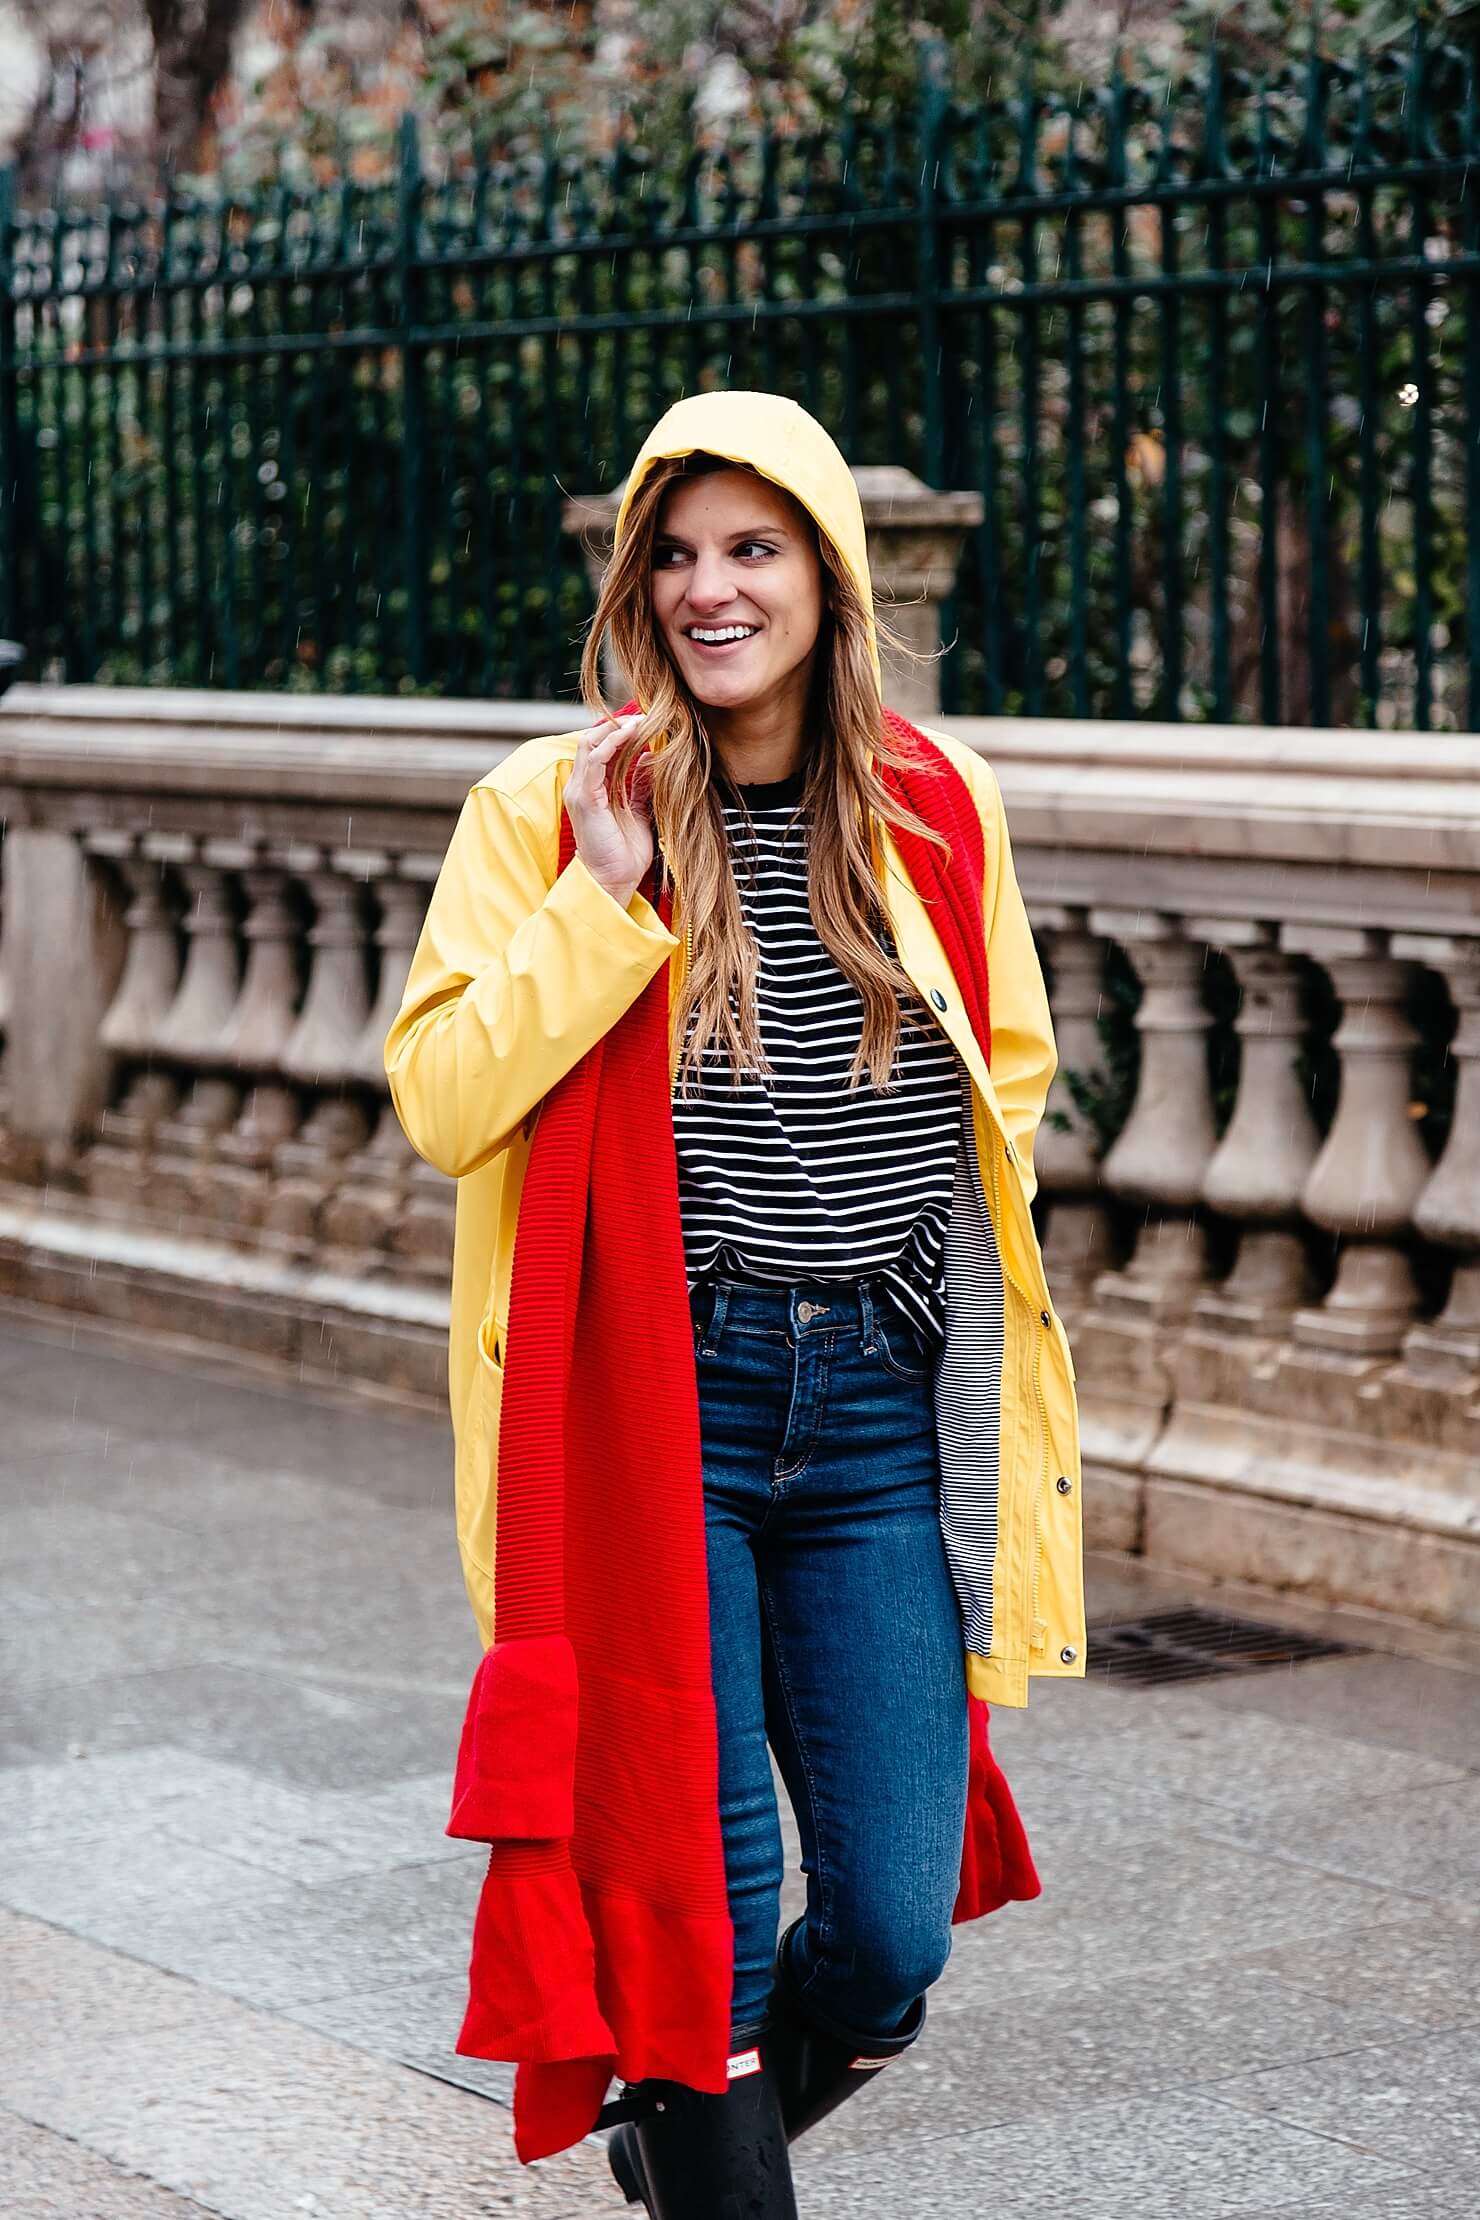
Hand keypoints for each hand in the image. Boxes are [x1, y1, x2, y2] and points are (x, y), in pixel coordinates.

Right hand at [563, 712, 655, 906]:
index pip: (599, 749)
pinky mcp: (584, 799)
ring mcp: (579, 792)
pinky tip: (631, 736)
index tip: (646, 722)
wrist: (614, 881)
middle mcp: (580, 787)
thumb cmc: (624, 853)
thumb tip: (648, 759)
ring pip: (590, 745)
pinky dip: (611, 744)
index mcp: (591, 789)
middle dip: (617, 726)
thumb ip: (638, 786)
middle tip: (644, 715)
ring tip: (640, 722)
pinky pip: (594, 761)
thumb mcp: (637, 811)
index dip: (619, 734)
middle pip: (591, 741)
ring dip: (615, 730)